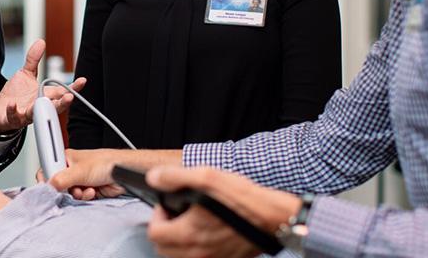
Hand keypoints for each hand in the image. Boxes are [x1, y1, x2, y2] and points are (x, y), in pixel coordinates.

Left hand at [0, 39, 85, 132]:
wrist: (0, 109)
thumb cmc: (16, 94)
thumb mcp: (26, 74)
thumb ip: (33, 59)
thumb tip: (41, 42)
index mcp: (45, 96)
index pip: (62, 92)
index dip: (73, 88)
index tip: (82, 81)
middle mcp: (38, 106)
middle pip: (54, 107)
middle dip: (63, 103)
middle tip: (70, 97)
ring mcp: (26, 114)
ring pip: (37, 114)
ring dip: (42, 109)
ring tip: (46, 101)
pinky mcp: (12, 118)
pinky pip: (14, 116)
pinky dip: (13, 111)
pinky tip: (13, 104)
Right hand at [47, 148, 182, 199]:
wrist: (122, 172)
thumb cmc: (106, 162)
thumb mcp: (80, 171)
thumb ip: (61, 179)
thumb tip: (49, 186)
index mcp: (66, 158)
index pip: (48, 168)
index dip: (47, 178)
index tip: (49, 185)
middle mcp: (71, 169)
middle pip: (57, 184)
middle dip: (64, 189)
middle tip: (69, 187)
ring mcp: (79, 180)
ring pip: (68, 193)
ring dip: (77, 194)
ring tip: (84, 188)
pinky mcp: (87, 189)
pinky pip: (79, 198)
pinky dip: (85, 197)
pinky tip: (92, 191)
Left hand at [145, 167, 301, 257]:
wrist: (273, 218)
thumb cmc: (244, 200)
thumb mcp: (207, 177)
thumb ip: (175, 177)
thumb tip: (154, 177)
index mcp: (188, 233)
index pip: (154, 232)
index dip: (157, 215)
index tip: (169, 205)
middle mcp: (196, 252)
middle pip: (163, 248)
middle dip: (165, 229)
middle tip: (178, 214)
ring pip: (178, 256)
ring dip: (177, 241)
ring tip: (191, 223)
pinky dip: (194, 249)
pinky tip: (205, 233)